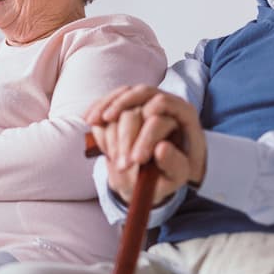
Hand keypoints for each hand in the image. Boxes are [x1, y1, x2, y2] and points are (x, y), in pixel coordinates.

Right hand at [86, 85, 206, 204]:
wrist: (151, 172)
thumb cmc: (170, 171)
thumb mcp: (180, 174)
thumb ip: (174, 164)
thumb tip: (161, 148)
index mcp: (183, 112)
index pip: (163, 109)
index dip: (148, 135)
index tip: (137, 160)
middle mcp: (161, 100)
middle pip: (138, 103)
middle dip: (126, 136)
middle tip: (122, 166)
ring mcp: (139, 99)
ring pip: (119, 99)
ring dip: (110, 128)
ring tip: (111, 156)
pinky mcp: (120, 103)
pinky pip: (105, 101)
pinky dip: (96, 111)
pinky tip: (90, 122)